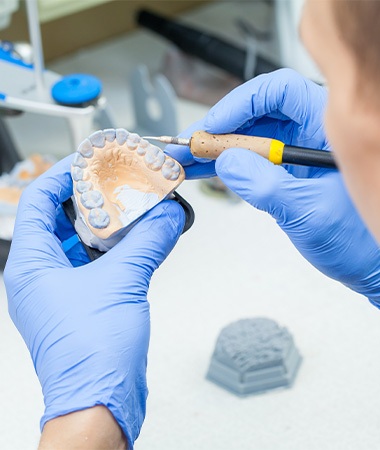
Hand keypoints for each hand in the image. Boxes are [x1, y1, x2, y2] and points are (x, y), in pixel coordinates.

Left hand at [4, 155, 184, 446]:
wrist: (101, 402)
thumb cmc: (91, 354)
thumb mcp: (122, 282)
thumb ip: (148, 241)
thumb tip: (168, 215)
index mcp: (31, 264)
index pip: (40, 201)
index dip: (63, 175)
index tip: (90, 161)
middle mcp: (42, 274)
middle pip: (62, 218)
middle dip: (92, 198)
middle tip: (119, 180)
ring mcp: (62, 289)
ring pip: (82, 241)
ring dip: (109, 224)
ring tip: (134, 204)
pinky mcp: (84, 301)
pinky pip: (98, 263)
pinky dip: (118, 248)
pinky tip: (141, 237)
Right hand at [169, 69, 379, 304]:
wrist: (367, 264)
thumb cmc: (359, 239)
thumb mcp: (310, 212)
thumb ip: (266, 186)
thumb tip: (227, 163)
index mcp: (328, 128)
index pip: (279, 92)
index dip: (241, 104)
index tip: (214, 127)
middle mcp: (311, 134)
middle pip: (257, 114)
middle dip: (218, 130)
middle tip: (189, 146)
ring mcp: (296, 153)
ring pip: (248, 137)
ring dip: (216, 149)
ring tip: (187, 160)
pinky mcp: (285, 173)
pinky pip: (250, 161)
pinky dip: (225, 166)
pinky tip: (204, 171)